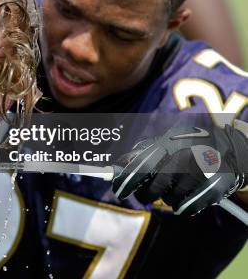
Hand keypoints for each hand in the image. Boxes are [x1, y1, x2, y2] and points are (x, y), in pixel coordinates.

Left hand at [112, 120, 247, 214]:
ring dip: (168, 198)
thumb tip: (118, 167)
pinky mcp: (219, 184)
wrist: (230, 148)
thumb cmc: (187, 147)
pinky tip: (184, 201)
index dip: (128, 181)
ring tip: (173, 190)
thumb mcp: (166, 141)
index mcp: (170, 140)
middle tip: (146, 195)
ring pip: (172, 198)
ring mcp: (204, 169)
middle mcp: (188, 153)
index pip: (143, 164)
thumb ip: (142, 152)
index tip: (119, 192)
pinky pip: (190, 207)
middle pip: (157, 186)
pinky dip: (184, 207)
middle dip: (147, 194)